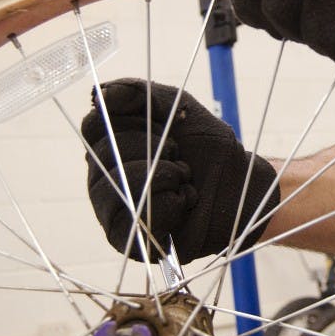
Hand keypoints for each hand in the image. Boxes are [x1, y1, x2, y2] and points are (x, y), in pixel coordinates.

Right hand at [81, 78, 278, 262]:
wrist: (241, 185)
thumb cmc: (206, 147)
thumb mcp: (177, 106)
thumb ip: (138, 93)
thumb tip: (98, 95)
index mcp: (108, 145)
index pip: (93, 126)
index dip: (133, 121)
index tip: (165, 125)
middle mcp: (104, 178)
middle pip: (103, 155)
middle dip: (153, 148)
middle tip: (179, 153)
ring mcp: (115, 212)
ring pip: (114, 189)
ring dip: (160, 175)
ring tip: (183, 175)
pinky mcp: (133, 242)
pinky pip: (133, 222)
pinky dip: (168, 205)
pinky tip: (184, 201)